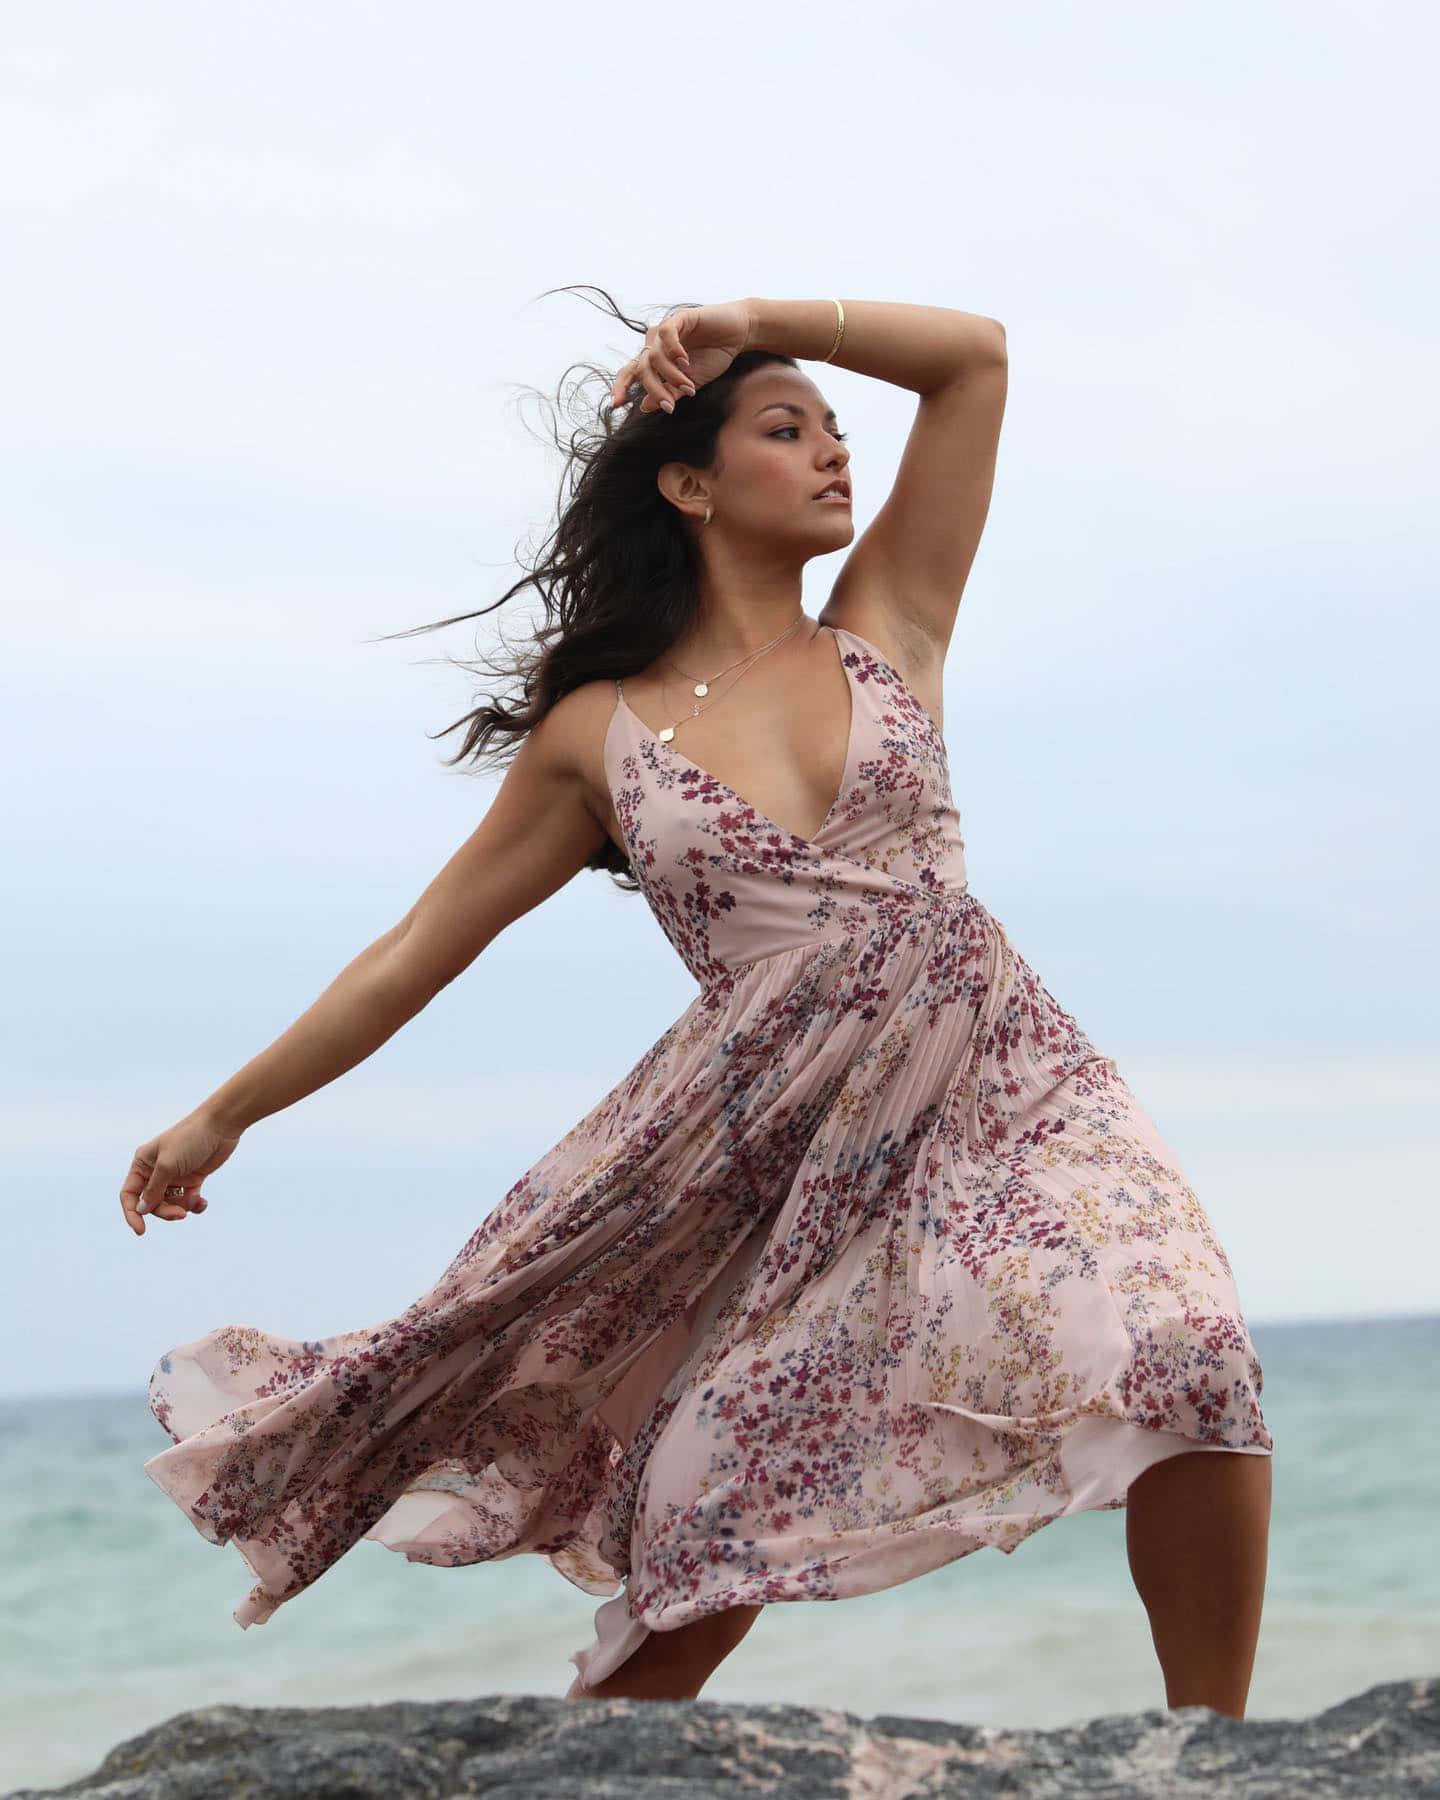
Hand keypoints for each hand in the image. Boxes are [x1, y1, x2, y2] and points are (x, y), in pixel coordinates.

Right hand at [120, 1110, 243, 1236]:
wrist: (221, 1126)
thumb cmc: (190, 1139)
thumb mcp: (168, 1165)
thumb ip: (154, 1189)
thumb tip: (142, 1210)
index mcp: (143, 1164)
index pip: (130, 1194)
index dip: (132, 1214)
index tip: (141, 1231)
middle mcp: (156, 1171)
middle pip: (151, 1203)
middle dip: (164, 1212)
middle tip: (180, 1214)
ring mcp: (175, 1176)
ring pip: (170, 1204)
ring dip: (181, 1208)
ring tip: (195, 1203)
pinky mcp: (193, 1179)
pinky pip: (188, 1200)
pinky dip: (194, 1205)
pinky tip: (203, 1202)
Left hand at [609, 301, 753, 414]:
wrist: (738, 334)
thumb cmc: (714, 356)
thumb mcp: (690, 384)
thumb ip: (670, 394)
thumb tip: (644, 407)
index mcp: (655, 360)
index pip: (631, 373)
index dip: (621, 387)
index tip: (615, 405)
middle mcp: (655, 344)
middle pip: (641, 369)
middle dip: (654, 390)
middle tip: (669, 406)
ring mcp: (666, 330)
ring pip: (654, 356)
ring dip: (670, 375)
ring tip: (688, 386)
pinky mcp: (679, 318)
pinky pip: (667, 334)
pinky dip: (674, 351)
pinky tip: (684, 361)